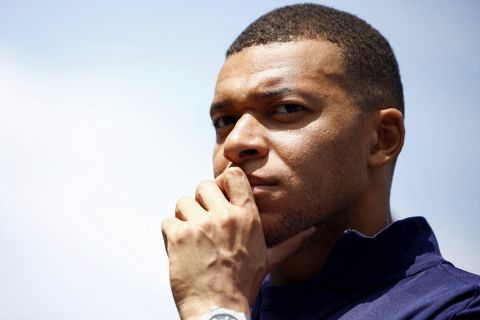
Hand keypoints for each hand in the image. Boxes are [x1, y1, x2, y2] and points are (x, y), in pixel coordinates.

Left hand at [162, 167, 314, 319]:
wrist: (219, 310)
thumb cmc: (242, 284)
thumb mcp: (268, 259)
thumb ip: (289, 242)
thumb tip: (310, 231)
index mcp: (247, 217)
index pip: (233, 175)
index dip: (222, 182)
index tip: (219, 195)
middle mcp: (225, 216)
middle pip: (203, 186)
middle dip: (200, 202)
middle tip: (203, 222)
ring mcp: (200, 225)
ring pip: (183, 203)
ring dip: (184, 218)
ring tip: (192, 239)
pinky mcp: (179, 236)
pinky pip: (168, 221)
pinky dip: (171, 234)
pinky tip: (181, 249)